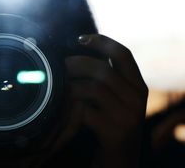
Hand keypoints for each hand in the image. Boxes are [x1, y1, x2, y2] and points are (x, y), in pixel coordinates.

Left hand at [65, 34, 147, 167]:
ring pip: (93, 88)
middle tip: (57, 67)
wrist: (119, 159)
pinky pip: (86, 111)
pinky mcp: (116, 132)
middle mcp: (138, 98)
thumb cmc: (110, 123)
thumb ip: (104, 79)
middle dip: (75, 64)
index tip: (80, 38)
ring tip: (55, 88)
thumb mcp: (114, 99)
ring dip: (69, 87)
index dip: (102, 42)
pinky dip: (70, 108)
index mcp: (137, 85)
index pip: (123, 54)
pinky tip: (61, 109)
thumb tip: (75, 56)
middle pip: (103, 69)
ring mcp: (128, 115)